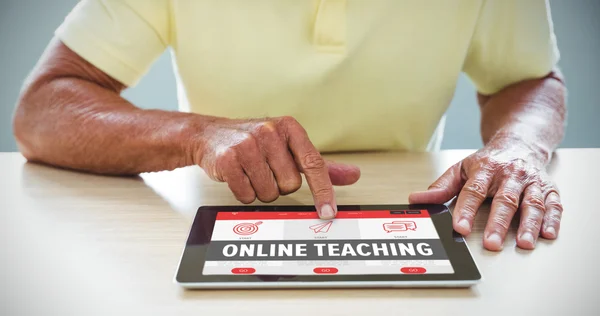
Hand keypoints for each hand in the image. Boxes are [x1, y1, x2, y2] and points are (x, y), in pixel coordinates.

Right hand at [193, 116, 360, 218]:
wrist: (211, 134)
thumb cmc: (255, 143)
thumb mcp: (289, 148)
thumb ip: (320, 165)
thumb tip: (353, 175)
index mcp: (290, 128)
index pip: (314, 164)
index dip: (323, 191)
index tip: (329, 212)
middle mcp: (270, 132)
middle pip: (290, 185)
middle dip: (280, 186)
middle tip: (267, 172)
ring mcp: (247, 144)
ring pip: (269, 193)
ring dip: (262, 190)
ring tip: (252, 173)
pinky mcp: (228, 159)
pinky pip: (247, 195)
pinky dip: (245, 193)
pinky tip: (239, 176)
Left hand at [409, 141, 562, 250]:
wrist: (520, 141)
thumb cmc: (489, 161)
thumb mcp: (461, 168)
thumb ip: (441, 187)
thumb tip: (417, 200)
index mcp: (486, 168)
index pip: (473, 191)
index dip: (466, 210)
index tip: (460, 228)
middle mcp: (510, 174)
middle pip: (504, 200)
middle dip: (498, 223)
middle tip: (491, 243)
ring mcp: (531, 181)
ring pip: (532, 203)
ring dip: (529, 224)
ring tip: (524, 243)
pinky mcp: (549, 188)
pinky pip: (554, 204)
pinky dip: (553, 220)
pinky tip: (547, 234)